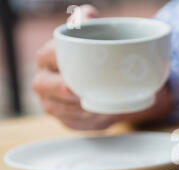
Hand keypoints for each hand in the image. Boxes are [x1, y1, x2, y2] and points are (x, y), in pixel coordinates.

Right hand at [32, 5, 170, 129]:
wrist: (111, 87)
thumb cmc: (98, 59)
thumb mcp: (96, 39)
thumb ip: (89, 25)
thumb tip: (87, 14)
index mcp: (49, 57)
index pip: (48, 55)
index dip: (58, 60)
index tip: (74, 65)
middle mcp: (45, 80)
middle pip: (43, 85)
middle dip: (59, 89)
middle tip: (78, 93)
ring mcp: (54, 103)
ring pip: (58, 109)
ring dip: (76, 108)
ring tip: (95, 105)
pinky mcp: (67, 121)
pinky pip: (73, 123)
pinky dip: (86, 120)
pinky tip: (98, 115)